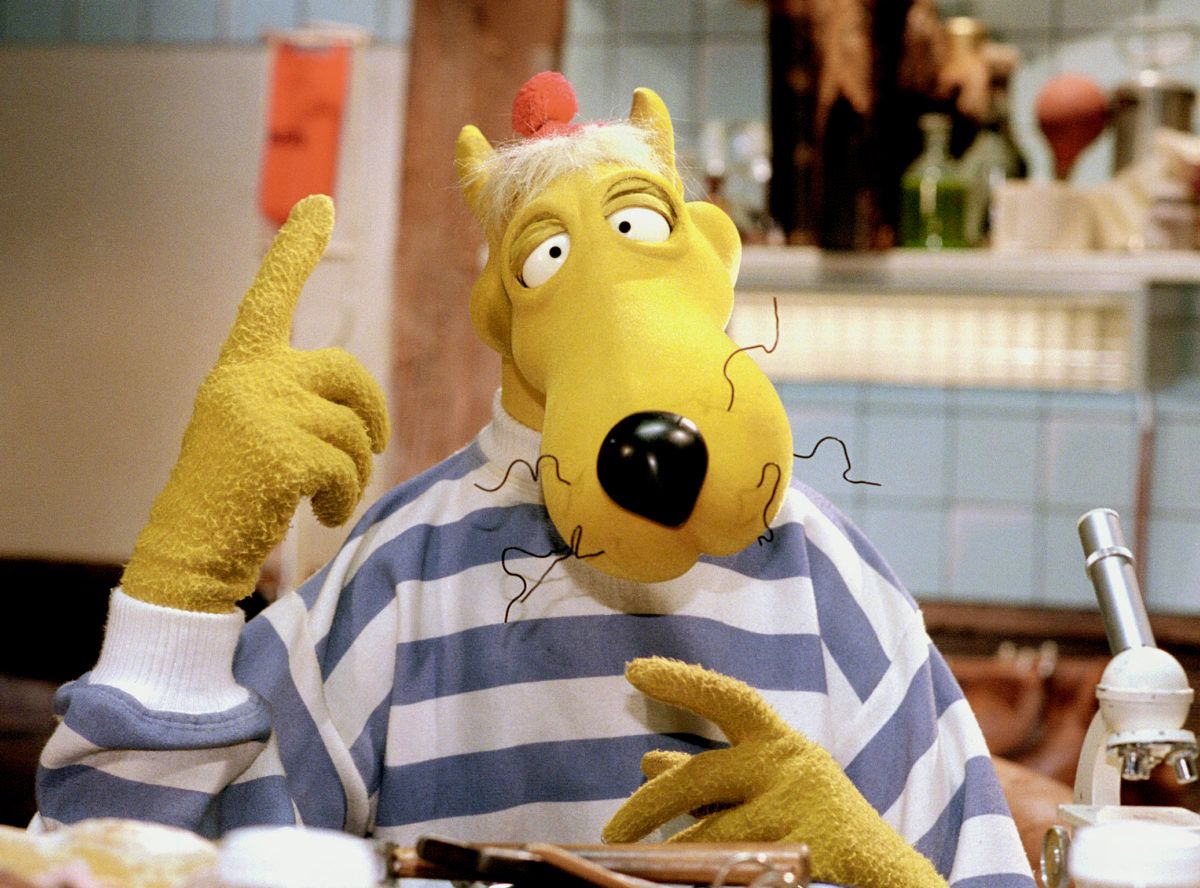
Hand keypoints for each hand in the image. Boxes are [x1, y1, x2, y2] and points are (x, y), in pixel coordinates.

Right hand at [121, 196, 388, 612]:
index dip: (296, 249)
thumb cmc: (233, 486)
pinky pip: (347, 465)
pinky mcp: (279, 451)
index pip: (270, 294)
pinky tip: (324, 513)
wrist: (194, 543)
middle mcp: (248, 377)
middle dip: (372, 411)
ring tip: (332, 494)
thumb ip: (292, 395)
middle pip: (346, 372)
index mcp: (240, 364)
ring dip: (357, 469)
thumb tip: (359, 402)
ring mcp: (262, 412)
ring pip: (354, 427)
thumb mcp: (253, 425)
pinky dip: (346, 495)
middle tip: (377, 446)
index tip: (320, 202)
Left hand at [603, 658, 947, 887]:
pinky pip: (740, 864)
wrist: (885, 875)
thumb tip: (648, 761)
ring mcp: (798, 808)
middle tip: (611, 831)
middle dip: (649, 804)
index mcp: (778, 743)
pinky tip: (693, 878)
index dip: (682, 681)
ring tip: (645, 866)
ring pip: (713, 834)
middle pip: (700, 776)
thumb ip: (712, 777)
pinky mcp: (807, 848)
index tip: (634, 670)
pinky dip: (710, 872)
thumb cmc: (815, 822)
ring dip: (676, 853)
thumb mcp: (763, 787)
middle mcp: (787, 766)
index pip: (728, 700)